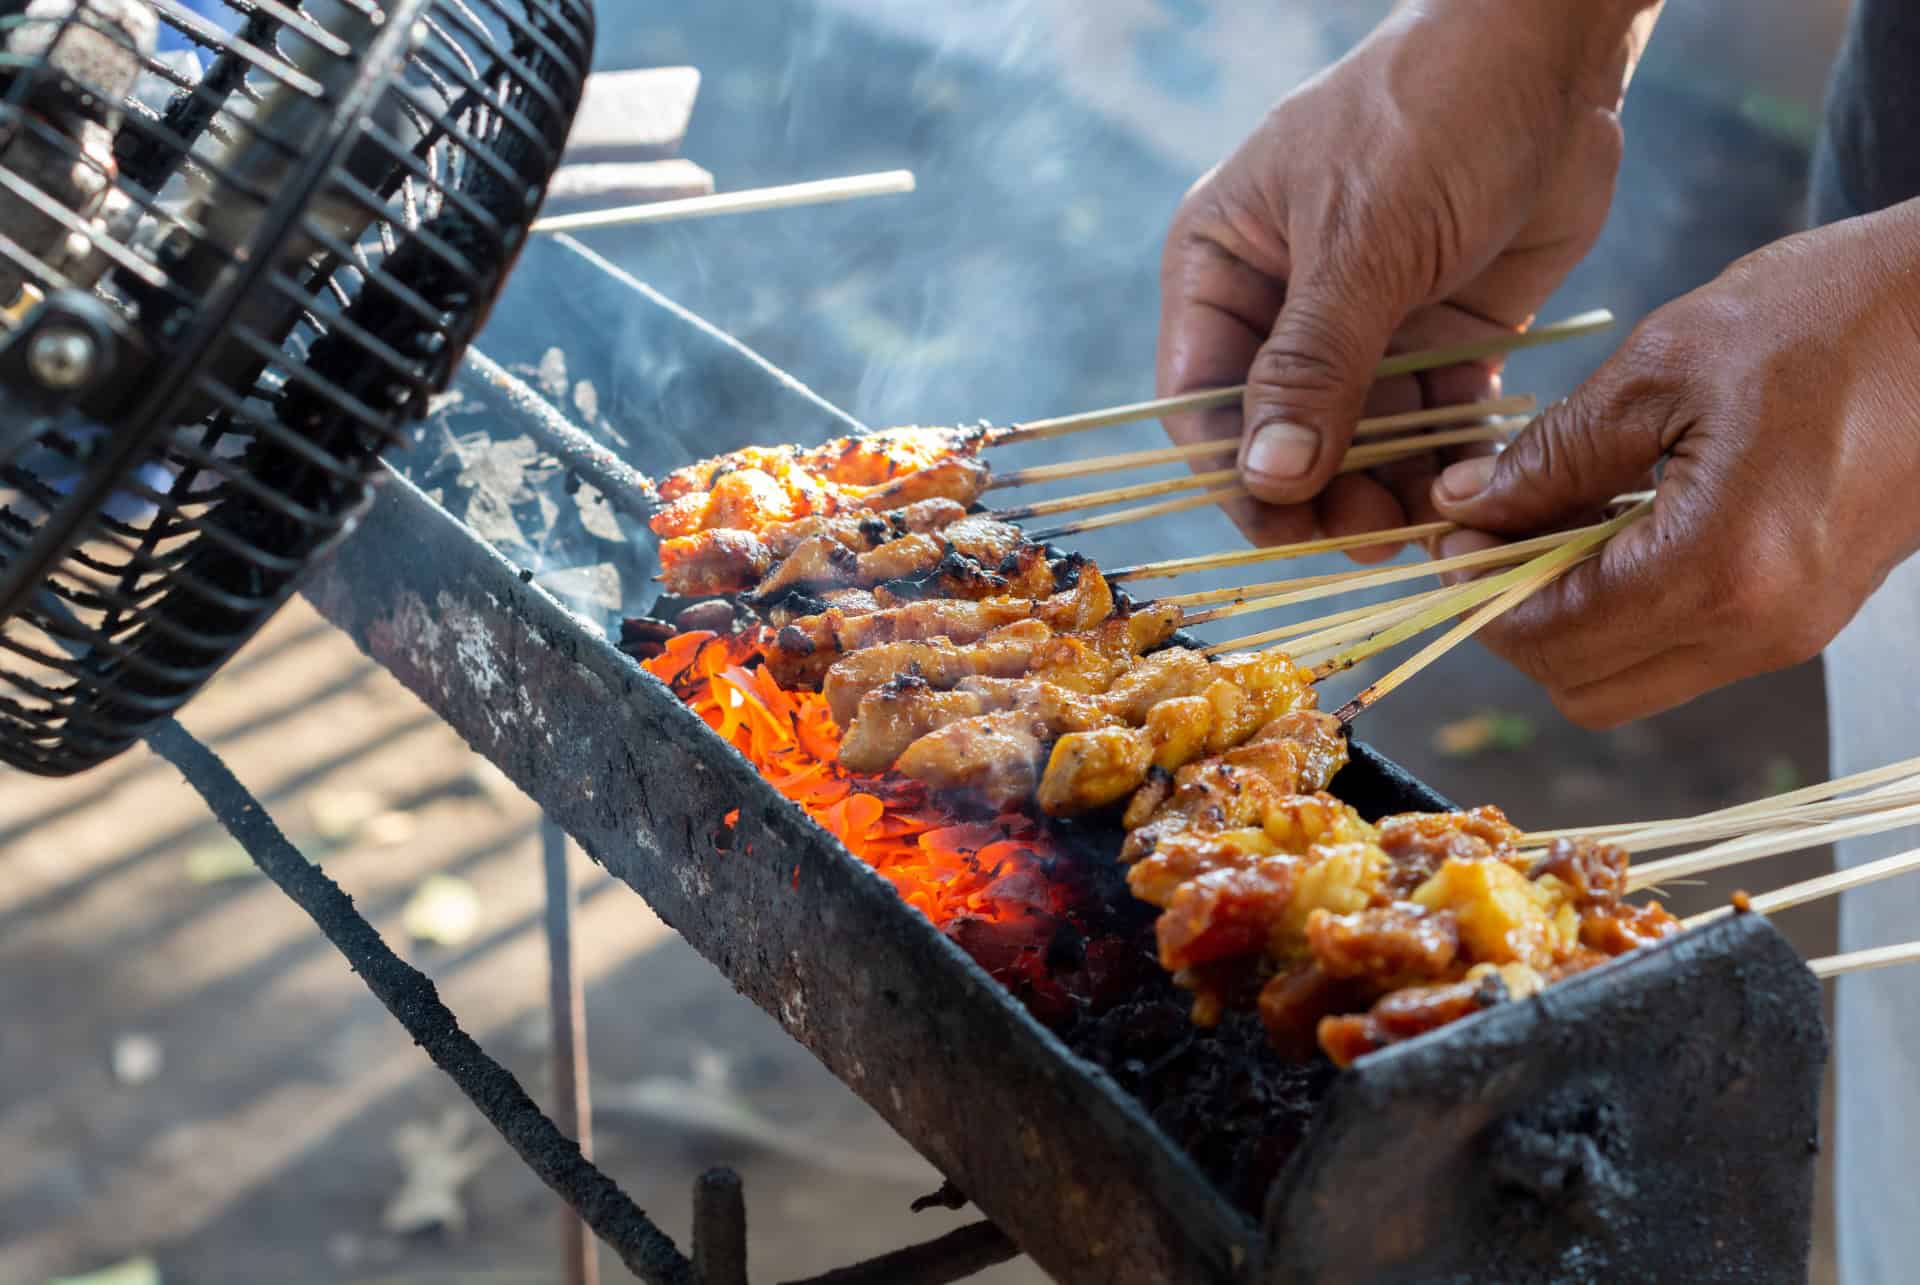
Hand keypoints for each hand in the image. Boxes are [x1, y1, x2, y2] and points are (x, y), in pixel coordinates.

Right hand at [1156, 0, 1657, 557]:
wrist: (1554, 53)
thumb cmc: (1428, 116)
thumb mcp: (1360, 241)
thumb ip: (1312, 366)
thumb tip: (1266, 479)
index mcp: (1222, 269)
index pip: (1202, 402)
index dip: (1236, 475)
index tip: (1284, 531)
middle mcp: (1283, 307)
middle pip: (1283, 435)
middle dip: (1320, 492)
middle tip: (1371, 538)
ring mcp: (1366, 326)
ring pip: (1361, 440)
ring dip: (1387, 489)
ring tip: (1427, 526)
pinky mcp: (1445, 337)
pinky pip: (1435, 422)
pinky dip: (1449, 461)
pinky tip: (1472, 492)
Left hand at [1430, 203, 1919, 726]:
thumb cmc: (1830, 316)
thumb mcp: (1662, 367)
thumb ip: (1551, 454)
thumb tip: (1462, 508)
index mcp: (1718, 568)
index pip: (1548, 637)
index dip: (1478, 592)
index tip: (1453, 531)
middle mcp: (1758, 629)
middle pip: (1581, 688)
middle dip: (1517, 622)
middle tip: (1495, 532)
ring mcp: (1790, 634)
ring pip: (1631, 683)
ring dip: (1573, 622)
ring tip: (1559, 521)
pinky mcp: (1807, 618)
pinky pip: (1685, 651)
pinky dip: (1630, 610)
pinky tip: (1620, 525)